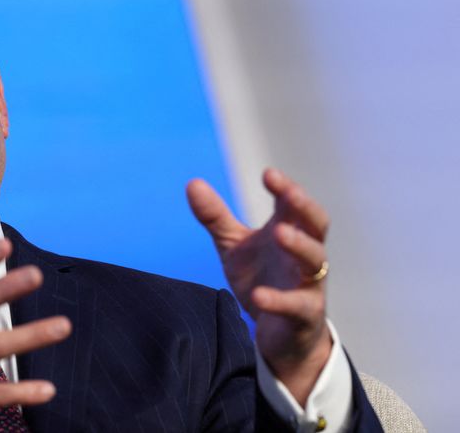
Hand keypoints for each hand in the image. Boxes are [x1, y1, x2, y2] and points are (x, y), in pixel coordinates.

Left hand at [187, 168, 331, 404]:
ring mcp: (309, 284)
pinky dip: (279, 300)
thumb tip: (192, 183)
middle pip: (316, 225)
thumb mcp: (234, 246)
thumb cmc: (262, 279)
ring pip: (315, 261)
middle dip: (304, 207)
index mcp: (290, 232)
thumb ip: (216, 217)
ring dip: (299, 245)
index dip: (286, 188)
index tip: (268, 174)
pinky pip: (297, 305)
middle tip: (289, 193)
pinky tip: (260, 295)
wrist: (280, 335)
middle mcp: (304, 255)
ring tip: (279, 233)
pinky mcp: (304, 315)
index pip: (294, 204)